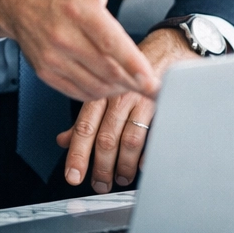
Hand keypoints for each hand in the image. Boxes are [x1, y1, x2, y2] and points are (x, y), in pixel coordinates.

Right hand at [0, 0, 156, 99]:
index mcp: (77, 9)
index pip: (109, 42)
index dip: (132, 63)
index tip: (151, 78)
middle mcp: (62, 36)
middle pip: (105, 68)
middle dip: (134, 82)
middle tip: (154, 89)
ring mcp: (52, 57)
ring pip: (93, 84)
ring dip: (118, 89)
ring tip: (136, 86)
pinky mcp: (45, 71)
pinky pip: (77, 91)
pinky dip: (98, 93)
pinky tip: (112, 86)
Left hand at [56, 27, 195, 189]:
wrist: (170, 47)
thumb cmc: (135, 71)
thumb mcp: (105, 89)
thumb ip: (86, 117)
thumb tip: (63, 140)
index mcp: (101, 93)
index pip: (85, 128)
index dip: (78, 155)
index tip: (73, 177)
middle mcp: (119, 96)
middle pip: (106, 139)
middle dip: (102, 168)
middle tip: (101, 185)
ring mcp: (143, 100)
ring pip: (129, 140)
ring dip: (124, 165)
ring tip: (122, 178)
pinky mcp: (165, 104)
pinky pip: (155, 134)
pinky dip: (149, 153)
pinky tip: (144, 165)